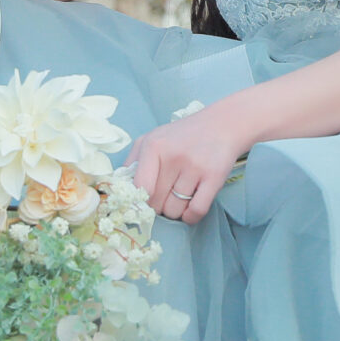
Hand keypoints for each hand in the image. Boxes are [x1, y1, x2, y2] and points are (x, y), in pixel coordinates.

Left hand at [128, 101, 247, 222]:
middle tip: (165, 197)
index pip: (138, 189)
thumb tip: (117, 190)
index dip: (139, 202)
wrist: (221, 124)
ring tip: (179, 198)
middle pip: (155, 203)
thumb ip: (132, 162)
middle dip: (158, 207)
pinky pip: (196, 211)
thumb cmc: (182, 136)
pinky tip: (190, 208)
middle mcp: (173, 156)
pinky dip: (191, 217)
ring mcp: (195, 167)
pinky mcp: (214, 177)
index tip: (142, 203)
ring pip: (175, 211)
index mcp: (153, 146)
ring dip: (175, 212)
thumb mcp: (152, 139)